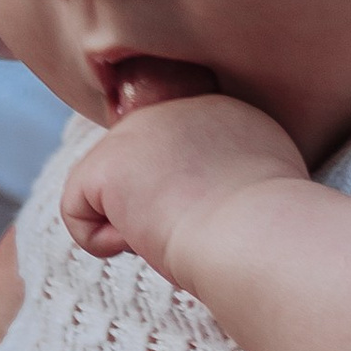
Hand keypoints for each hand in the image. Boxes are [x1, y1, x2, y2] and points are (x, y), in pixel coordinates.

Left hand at [61, 94, 308, 275]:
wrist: (258, 235)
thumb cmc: (272, 233)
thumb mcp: (265, 185)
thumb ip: (231, 173)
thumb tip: (199, 196)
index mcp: (224, 112)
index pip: (177, 160)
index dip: (194, 201)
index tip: (228, 218)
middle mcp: (176, 108)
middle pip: (139, 173)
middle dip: (158, 210)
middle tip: (203, 226)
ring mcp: (137, 130)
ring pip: (109, 193)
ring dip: (137, 227)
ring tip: (179, 229)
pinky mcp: (104, 162)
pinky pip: (78, 214)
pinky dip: (104, 243)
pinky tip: (145, 239)